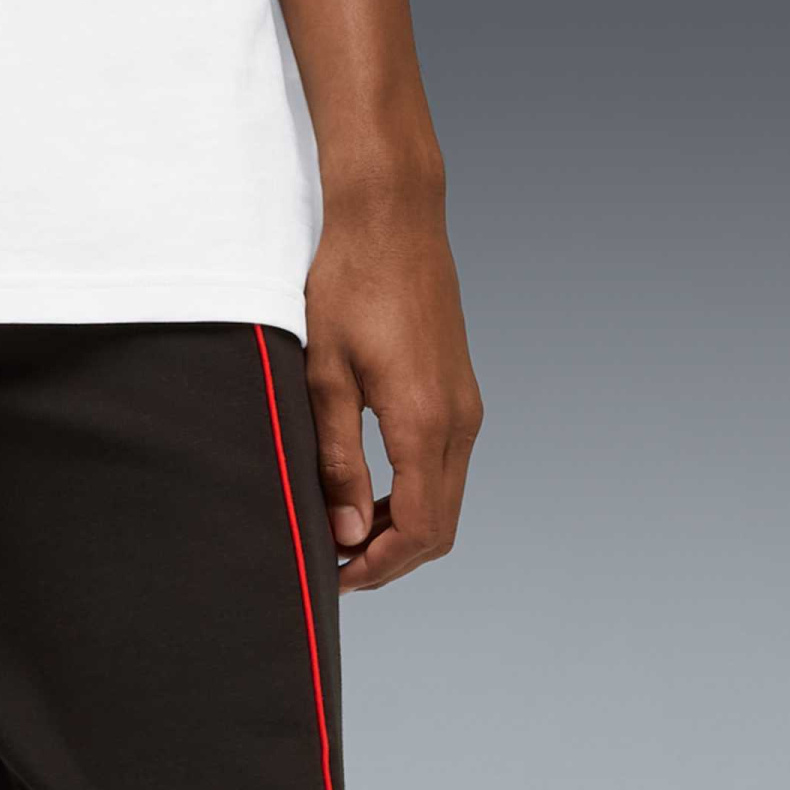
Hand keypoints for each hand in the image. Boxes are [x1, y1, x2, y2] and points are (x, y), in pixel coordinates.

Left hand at [304, 191, 482, 592]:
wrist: (391, 214)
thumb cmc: (348, 283)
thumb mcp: (324, 377)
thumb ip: (336, 461)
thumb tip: (344, 532)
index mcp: (425, 422)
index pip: (417, 530)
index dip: (376, 567)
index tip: (332, 575)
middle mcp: (458, 420)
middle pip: (438, 527)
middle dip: (388, 559)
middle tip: (333, 564)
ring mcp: (465, 406)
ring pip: (444, 501)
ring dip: (399, 529)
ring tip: (342, 530)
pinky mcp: (459, 392)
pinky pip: (444, 468)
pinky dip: (410, 496)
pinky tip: (366, 492)